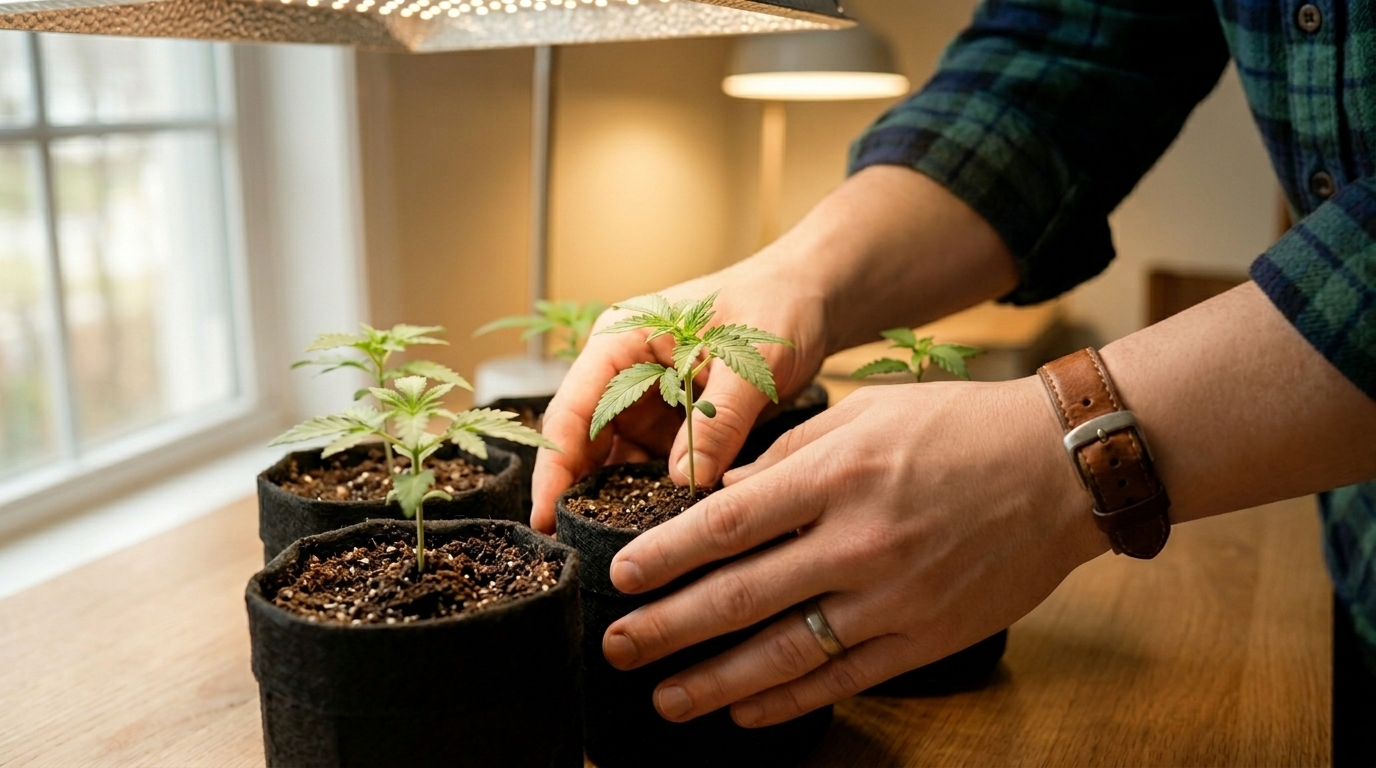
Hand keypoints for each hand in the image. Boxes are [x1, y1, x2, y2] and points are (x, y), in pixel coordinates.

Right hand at [529, 257, 826, 532]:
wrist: (815, 299)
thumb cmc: (776, 305)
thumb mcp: (750, 361)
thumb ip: (718, 417)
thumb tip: (686, 482)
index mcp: (620, 340)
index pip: (571, 409)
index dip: (554, 465)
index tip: (543, 517)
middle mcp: (624, 373)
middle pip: (584, 442)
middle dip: (578, 493)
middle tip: (574, 547)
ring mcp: (648, 401)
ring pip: (617, 462)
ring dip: (617, 500)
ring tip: (617, 548)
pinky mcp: (675, 425)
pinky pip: (654, 468)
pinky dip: (654, 496)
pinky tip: (661, 530)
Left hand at [598, 377, 1107, 726]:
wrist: (1063, 466)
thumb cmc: (959, 426)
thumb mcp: (863, 412)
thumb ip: (786, 453)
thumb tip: (719, 491)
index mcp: (836, 473)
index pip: (727, 523)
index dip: (664, 556)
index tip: (618, 578)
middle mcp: (858, 539)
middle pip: (740, 595)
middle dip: (667, 627)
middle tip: (615, 646)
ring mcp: (894, 596)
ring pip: (784, 651)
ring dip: (713, 681)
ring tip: (662, 698)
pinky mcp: (927, 635)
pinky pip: (843, 678)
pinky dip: (787, 700)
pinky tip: (743, 711)